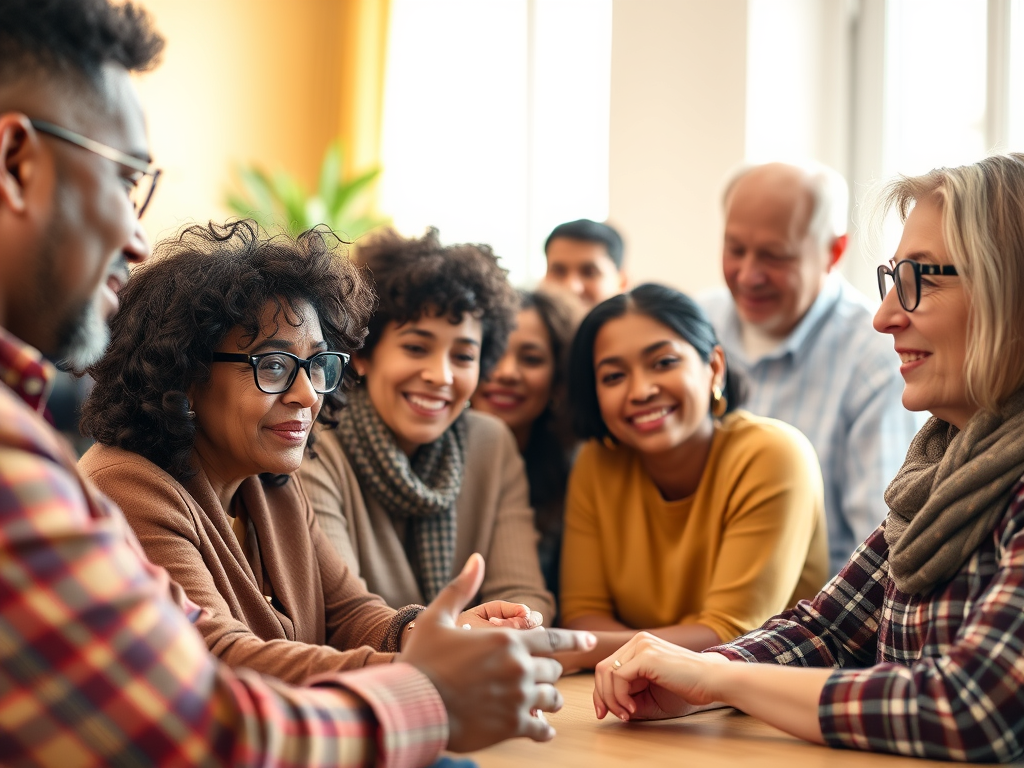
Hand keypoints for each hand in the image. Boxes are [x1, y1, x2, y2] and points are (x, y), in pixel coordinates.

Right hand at [403, 553, 596, 751]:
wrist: (410, 706)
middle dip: (547, 671)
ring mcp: (518, 697)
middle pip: (552, 669)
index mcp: (507, 640)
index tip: (590, 642)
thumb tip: (476, 558)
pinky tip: (542, 731)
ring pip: (551, 697)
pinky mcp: (512, 726)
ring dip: (548, 698)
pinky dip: (543, 730)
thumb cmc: (421, 661)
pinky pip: (541, 728)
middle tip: (537, 675)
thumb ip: (462, 587)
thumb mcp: (437, 617)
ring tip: (541, 700)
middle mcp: (519, 667)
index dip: (573, 640)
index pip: (552, 638)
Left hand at [592, 632, 728, 721]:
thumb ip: (629, 693)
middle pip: (602, 669)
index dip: (601, 691)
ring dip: (611, 699)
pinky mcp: (646, 655)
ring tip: (626, 714)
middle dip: (601, 696)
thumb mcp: (651, 691)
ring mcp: (641, 645)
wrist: (713, 681)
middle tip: (608, 715)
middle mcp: (638, 641)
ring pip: (606, 673)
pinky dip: (619, 697)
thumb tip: (606, 705)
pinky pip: (618, 677)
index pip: (608, 666)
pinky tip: (632, 709)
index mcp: (639, 645)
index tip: (604, 711)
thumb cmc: (688, 687)